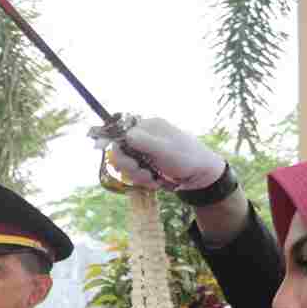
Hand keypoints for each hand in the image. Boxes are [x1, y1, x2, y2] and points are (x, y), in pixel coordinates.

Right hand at [94, 116, 226, 193]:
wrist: (202, 176)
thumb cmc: (187, 158)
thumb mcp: (165, 149)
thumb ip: (143, 141)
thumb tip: (124, 134)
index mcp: (149, 126)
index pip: (121, 131)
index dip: (113, 143)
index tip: (104, 150)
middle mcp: (144, 137)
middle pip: (120, 150)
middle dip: (128, 165)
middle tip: (141, 172)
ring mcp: (145, 152)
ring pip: (125, 164)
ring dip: (137, 175)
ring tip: (152, 179)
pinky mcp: (146, 165)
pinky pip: (134, 173)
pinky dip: (143, 180)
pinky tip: (155, 181)